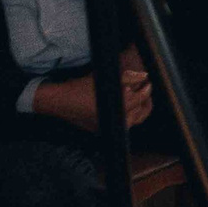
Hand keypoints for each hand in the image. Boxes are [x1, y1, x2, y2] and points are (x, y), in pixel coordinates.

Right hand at [33, 62, 152, 132]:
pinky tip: (124, 108)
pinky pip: (121, 125)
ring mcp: (109, 128)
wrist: (60, 101)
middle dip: (146, 102)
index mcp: (120, 107)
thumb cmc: (81, 88)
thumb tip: (144, 76)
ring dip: (138, 110)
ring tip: (138, 99)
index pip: (141, 98)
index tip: (147, 82)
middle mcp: (116, 121)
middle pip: (141, 113)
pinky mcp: (102, 130)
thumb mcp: (106, 78)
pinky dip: (126, 116)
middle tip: (146, 91)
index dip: (147, 89)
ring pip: (133, 121)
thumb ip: (128, 77)